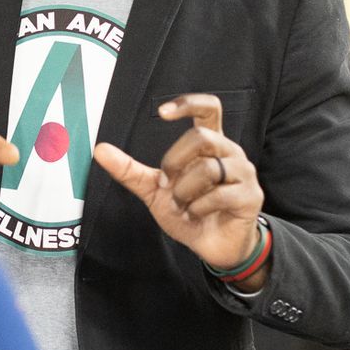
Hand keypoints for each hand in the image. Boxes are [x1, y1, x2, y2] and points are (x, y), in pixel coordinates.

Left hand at [93, 94, 267, 289]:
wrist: (212, 247)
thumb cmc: (188, 212)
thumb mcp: (154, 191)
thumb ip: (130, 170)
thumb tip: (99, 149)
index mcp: (210, 143)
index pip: (208, 108)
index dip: (188, 103)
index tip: (161, 113)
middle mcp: (230, 152)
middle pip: (201, 137)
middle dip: (174, 161)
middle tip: (168, 184)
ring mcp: (244, 173)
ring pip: (209, 168)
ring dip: (185, 192)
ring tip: (184, 206)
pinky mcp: (251, 196)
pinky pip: (220, 195)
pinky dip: (198, 209)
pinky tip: (197, 216)